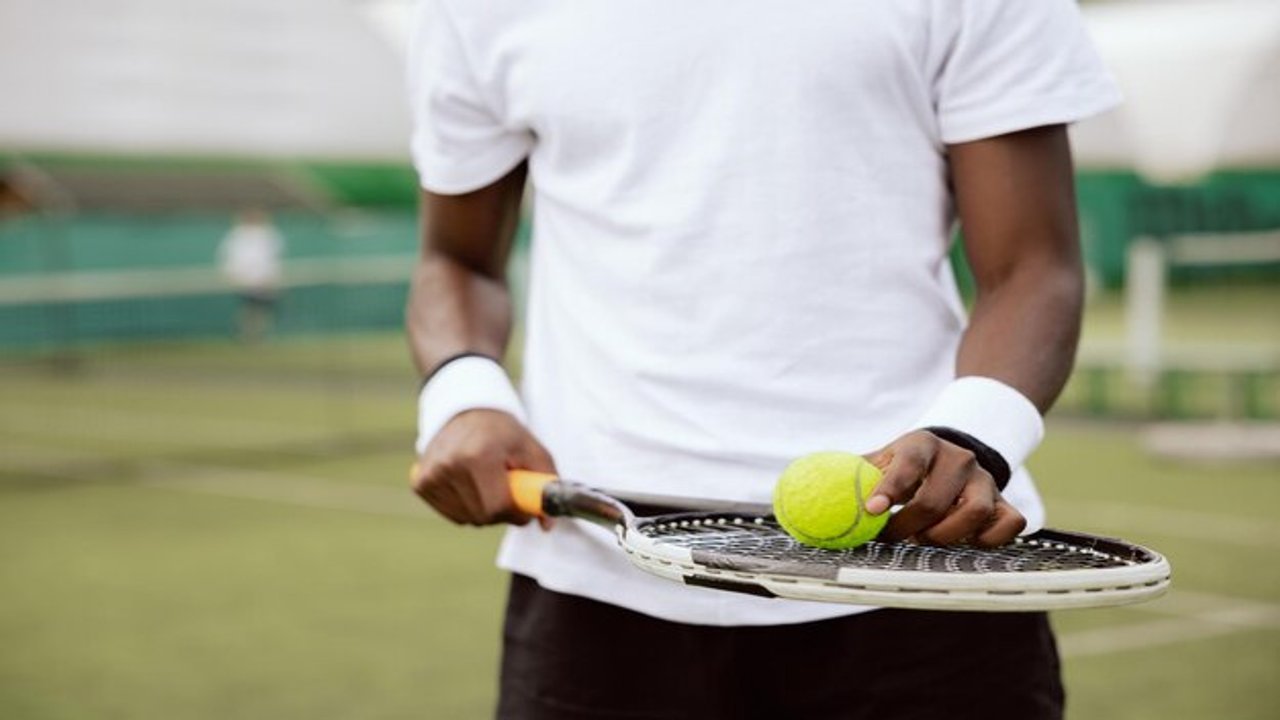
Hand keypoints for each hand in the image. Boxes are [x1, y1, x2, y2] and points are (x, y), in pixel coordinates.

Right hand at [410, 409, 555, 525]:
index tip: (524, 505)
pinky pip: (451, 514)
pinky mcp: (420, 483)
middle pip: (482, 516)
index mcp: (478, 455)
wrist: (464, 411)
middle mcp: (449, 466)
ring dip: (483, 509)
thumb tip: (547, 525)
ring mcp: (430, 475)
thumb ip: (545, 485)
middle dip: (501, 512)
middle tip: (507, 491)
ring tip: (487, 482)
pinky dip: (465, 507)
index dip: (515, 512)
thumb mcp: (530, 449)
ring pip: (467, 519)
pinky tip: (469, 484)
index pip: (497, 507)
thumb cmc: (501, 433)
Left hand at [864, 430, 1024, 546]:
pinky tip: (962, 541)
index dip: (889, 488)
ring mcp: (985, 481)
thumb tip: (797, 494)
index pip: (906, 464)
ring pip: (974, 513)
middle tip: (890, 537)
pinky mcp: (1004, 502)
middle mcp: (958, 459)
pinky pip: (1009, 524)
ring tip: (924, 538)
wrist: (948, 454)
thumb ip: (848, 477)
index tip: (870, 510)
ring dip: (944, 535)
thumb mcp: (877, 461)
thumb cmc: (902, 465)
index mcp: (921, 444)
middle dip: (908, 526)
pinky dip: (987, 540)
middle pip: (936, 499)